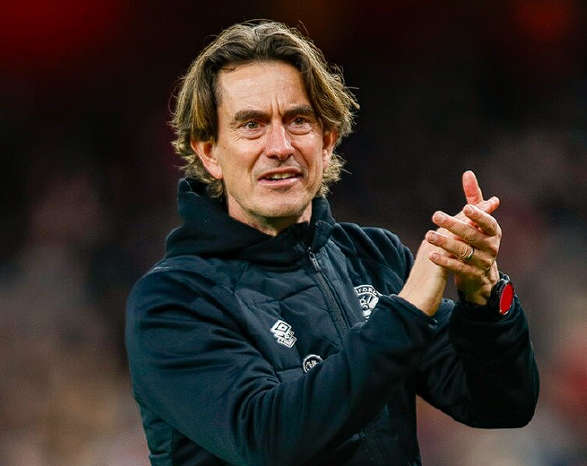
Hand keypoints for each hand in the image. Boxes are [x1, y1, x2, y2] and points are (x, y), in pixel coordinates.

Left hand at [425, 171, 500, 304]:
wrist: (481, 276)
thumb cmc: (478, 240)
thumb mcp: (478, 221)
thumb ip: (473, 199)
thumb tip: (468, 173)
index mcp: (493, 232)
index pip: (488, 222)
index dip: (478, 215)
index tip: (465, 208)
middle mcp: (491, 247)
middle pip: (471, 235)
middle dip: (453, 225)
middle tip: (436, 216)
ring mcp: (482, 262)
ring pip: (463, 251)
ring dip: (445, 243)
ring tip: (428, 236)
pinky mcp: (471, 275)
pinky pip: (457, 267)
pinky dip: (444, 261)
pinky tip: (431, 255)